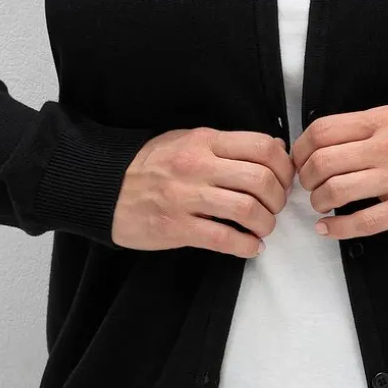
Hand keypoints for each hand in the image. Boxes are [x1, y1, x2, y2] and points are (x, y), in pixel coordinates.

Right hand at [112, 127, 294, 255]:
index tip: (284, 180)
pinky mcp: (176, 227)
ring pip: (247, 210)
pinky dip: (246, 246)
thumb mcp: (186, 140)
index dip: (284, 167)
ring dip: (265, 224)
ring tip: (262, 228)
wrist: (103, 188)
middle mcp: (197, 166)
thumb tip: (272, 150)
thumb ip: (226, 146)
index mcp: (204, 141)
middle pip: (261, 179)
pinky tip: (250, 247)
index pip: (263, 147)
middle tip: (274, 208)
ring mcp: (185, 197)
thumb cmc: (149, 165)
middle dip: (278, 199)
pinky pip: (223, 239)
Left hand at [290, 103, 387, 239]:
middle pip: (324, 162)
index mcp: (382, 121)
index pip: (324, 131)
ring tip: (321, 202)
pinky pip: (363, 223)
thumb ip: (363, 126)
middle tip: (308, 183)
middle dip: (306, 177)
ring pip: (338, 192)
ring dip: (319, 201)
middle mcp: (387, 148)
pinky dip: (337, 228)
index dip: (301, 147)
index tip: (299, 158)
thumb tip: (319, 143)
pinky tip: (327, 227)